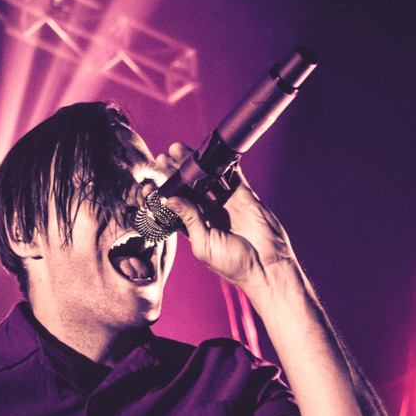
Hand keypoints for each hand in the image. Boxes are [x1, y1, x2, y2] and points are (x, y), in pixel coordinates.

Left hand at [155, 143, 297, 289]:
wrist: (266, 265)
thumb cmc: (233, 264)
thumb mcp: (204, 244)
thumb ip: (189, 219)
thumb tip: (169, 199)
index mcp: (196, 228)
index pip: (176, 206)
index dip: (164, 193)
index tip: (149, 183)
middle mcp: (210, 213)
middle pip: (189, 188)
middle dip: (175, 173)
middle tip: (162, 158)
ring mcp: (227, 203)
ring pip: (207, 178)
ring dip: (194, 164)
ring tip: (177, 150)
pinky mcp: (244, 195)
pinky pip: (232, 174)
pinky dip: (222, 162)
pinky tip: (210, 151)